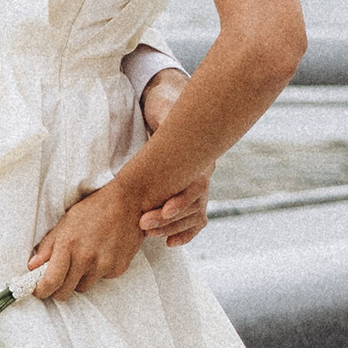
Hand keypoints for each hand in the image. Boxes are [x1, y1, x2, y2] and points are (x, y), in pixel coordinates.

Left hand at [26, 176, 148, 301]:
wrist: (128, 202)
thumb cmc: (95, 209)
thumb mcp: (66, 222)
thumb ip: (48, 246)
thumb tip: (33, 265)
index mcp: (69, 245)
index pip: (51, 281)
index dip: (42, 291)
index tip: (39, 290)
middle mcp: (86, 258)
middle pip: (65, 292)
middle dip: (58, 289)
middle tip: (58, 279)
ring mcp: (104, 265)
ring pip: (83, 287)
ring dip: (79, 279)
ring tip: (84, 259)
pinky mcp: (118, 269)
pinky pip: (101, 279)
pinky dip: (98, 272)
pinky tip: (101, 254)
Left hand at [131, 65, 207, 241]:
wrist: (168, 104)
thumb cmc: (164, 108)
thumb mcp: (163, 110)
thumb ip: (165, 119)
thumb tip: (162, 123)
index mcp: (200, 155)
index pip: (198, 185)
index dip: (182, 201)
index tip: (163, 211)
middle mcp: (203, 172)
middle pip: (195, 205)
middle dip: (169, 219)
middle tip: (143, 223)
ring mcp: (199, 185)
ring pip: (194, 216)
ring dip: (171, 227)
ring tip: (147, 231)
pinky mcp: (190, 194)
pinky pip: (196, 220)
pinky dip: (185, 233)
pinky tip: (170, 242)